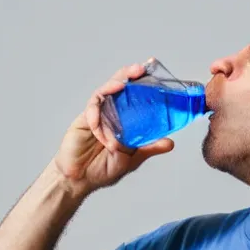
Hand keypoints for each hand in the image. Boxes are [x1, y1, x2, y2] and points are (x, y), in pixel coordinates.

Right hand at [53, 60, 174, 196]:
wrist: (80, 180)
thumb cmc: (102, 169)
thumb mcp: (132, 159)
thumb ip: (148, 148)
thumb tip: (170, 143)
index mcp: (124, 120)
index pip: (133, 95)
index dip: (142, 81)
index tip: (152, 68)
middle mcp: (111, 114)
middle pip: (119, 87)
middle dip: (128, 74)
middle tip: (140, 70)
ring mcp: (97, 116)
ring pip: (104, 92)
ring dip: (113, 85)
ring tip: (122, 84)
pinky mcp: (83, 120)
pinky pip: (91, 110)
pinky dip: (97, 112)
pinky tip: (100, 118)